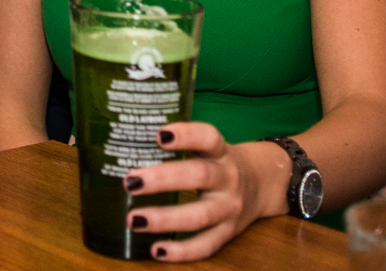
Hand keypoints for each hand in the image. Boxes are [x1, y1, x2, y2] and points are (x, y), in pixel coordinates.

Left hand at [124, 122, 288, 261]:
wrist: (262, 184)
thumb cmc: (218, 161)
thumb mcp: (206, 147)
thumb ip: (177, 143)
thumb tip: (124, 137)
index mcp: (220, 152)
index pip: (208, 138)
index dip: (186, 135)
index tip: (158, 134)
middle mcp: (228, 178)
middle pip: (199, 176)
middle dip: (164, 179)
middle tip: (130, 181)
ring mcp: (230, 208)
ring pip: (200, 215)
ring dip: (165, 219)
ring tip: (133, 220)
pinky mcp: (228, 233)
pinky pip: (206, 245)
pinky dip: (182, 251)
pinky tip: (156, 250)